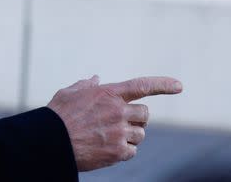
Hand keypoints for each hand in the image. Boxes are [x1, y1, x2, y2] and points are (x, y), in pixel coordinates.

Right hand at [47, 75, 182, 171]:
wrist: (52, 141)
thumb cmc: (57, 115)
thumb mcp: (69, 93)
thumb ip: (86, 86)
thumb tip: (96, 79)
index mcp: (108, 94)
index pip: (141, 86)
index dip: (162, 85)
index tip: (179, 86)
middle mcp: (117, 111)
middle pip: (144, 114)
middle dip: (137, 118)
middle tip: (122, 122)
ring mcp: (119, 132)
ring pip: (140, 134)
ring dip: (131, 135)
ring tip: (110, 136)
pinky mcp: (118, 151)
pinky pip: (133, 150)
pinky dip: (124, 150)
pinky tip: (108, 148)